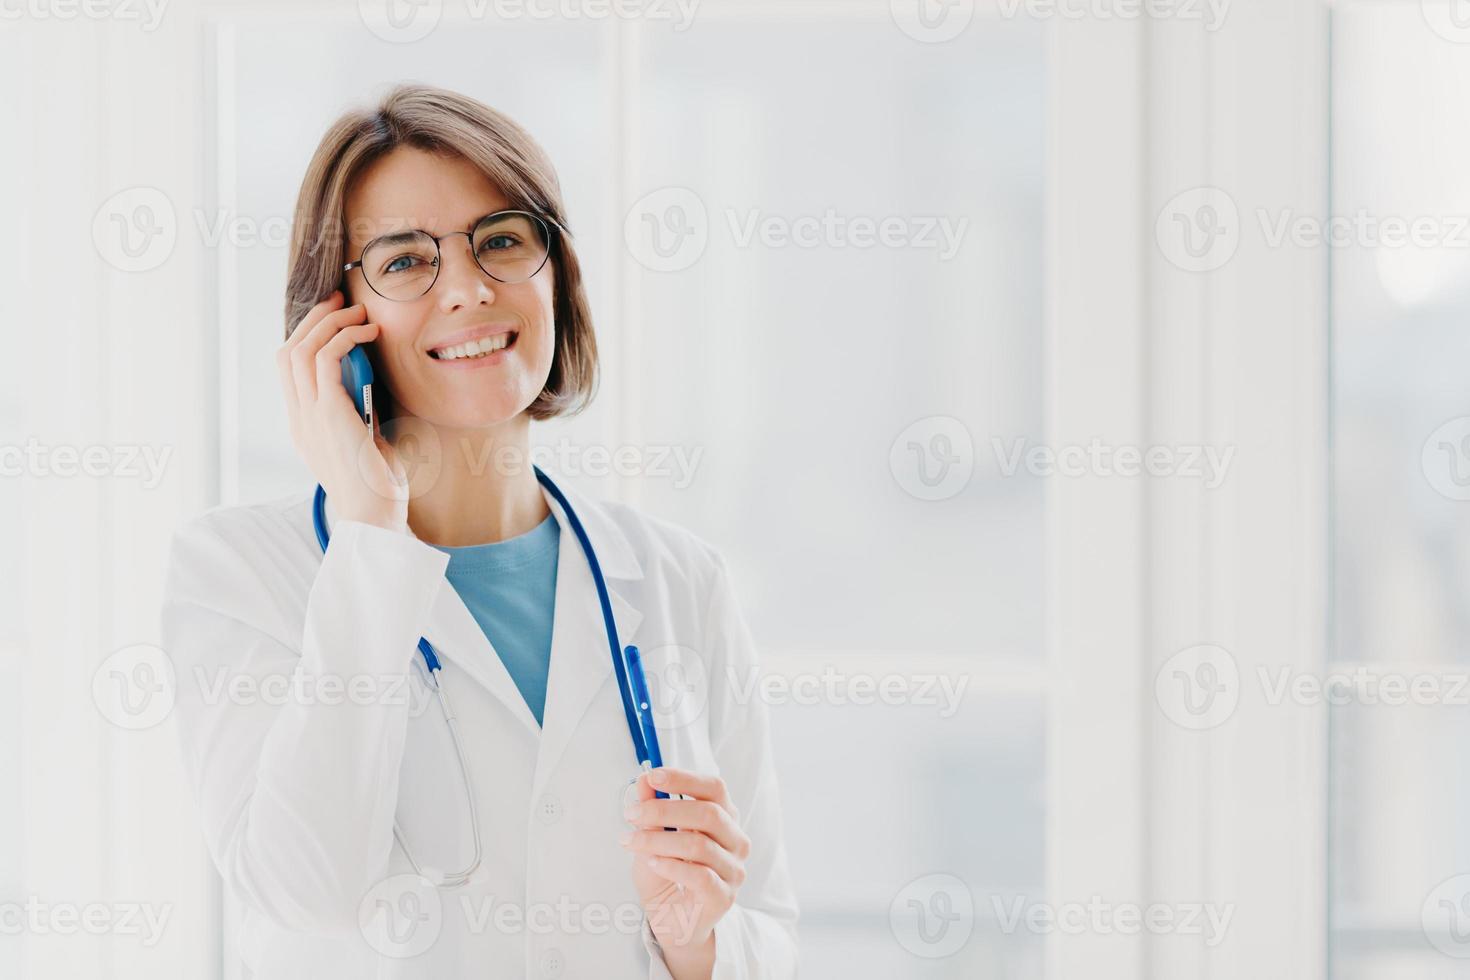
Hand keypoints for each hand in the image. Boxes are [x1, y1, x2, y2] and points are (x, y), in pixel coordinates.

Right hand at [277, 290, 408, 532]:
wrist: (375, 515)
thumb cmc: (378, 486)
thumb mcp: (366, 444)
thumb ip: (361, 416)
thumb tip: (372, 389)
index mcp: (304, 425)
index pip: (290, 369)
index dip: (308, 336)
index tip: (334, 318)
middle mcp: (299, 418)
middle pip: (288, 352)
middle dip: (313, 320)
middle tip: (342, 301)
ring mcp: (308, 415)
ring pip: (300, 349)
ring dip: (329, 323)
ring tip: (358, 313)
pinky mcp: (327, 413)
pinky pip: (325, 359)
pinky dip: (344, 338)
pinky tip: (367, 334)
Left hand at [620, 768, 749, 977]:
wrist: (673, 923)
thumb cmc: (667, 877)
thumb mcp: (653, 838)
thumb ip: (652, 811)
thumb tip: (644, 781)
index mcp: (724, 819)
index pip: (714, 788)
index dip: (684, 778)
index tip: (652, 776)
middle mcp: (735, 841)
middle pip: (709, 813)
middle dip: (665, 809)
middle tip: (632, 813)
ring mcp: (733, 870)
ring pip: (700, 845)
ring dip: (659, 839)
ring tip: (632, 842)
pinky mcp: (724, 897)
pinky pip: (700, 876)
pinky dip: (670, 865)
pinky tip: (652, 863)